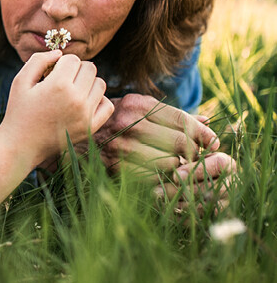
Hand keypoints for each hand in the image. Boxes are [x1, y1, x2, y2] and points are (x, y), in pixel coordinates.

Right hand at [0, 51, 113, 164]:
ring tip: (72, 91)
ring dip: (88, 83)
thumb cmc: (19, 111)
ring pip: (100, 84)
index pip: (73, 59)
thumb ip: (38, 60)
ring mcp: (86, 114)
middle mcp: (76, 98)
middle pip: (90, 68)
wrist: (21, 145)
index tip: (51, 73)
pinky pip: (107, 105)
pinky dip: (98, 100)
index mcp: (58, 85)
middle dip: (76, 70)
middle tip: (62, 80)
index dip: (61, 63)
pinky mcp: (91, 127)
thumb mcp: (20, 81)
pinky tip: (83, 103)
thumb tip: (59, 53)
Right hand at [85, 94, 218, 175]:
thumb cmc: (111, 121)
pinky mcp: (113, 166)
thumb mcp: (137, 109)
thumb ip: (170, 115)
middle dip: (195, 152)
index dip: (203, 133)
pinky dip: (162, 179)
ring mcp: (119, 145)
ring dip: (179, 167)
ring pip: (169, 162)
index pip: (181, 119)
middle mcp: (127, 122)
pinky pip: (152, 177)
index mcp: (136, 103)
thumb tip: (206, 121)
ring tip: (179, 165)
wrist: (69, 134)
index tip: (214, 142)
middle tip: (200, 157)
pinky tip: (162, 175)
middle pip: (179, 142)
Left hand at [154, 151, 236, 214]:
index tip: (175, 175)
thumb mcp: (189, 150)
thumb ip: (192, 145)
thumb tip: (194, 158)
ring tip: (159, 201)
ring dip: (180, 205)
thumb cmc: (188, 160)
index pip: (218, 165)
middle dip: (184, 190)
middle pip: (213, 189)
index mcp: (227, 164)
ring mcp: (226, 202)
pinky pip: (201, 220)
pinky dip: (182, 217)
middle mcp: (231, 184)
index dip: (196, 171)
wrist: (191, 179)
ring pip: (207, 207)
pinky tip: (164, 210)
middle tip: (158, 191)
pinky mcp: (216, 216)